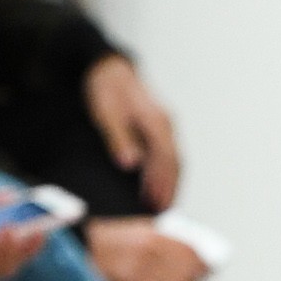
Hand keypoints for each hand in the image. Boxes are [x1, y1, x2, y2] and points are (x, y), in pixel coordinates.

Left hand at [83, 53, 180, 207]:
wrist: (108, 68)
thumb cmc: (106, 89)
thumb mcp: (107, 113)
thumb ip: (119, 139)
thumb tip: (131, 164)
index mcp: (156, 121)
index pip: (166, 160)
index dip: (163, 184)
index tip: (158, 205)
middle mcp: (166, 124)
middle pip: (175, 162)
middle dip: (170, 188)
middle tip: (162, 212)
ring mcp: (164, 125)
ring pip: (173, 159)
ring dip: (169, 182)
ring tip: (161, 204)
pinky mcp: (159, 127)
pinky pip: (167, 154)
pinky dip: (165, 172)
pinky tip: (157, 184)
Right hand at [84, 215, 205, 280]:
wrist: (79, 251)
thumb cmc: (106, 239)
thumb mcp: (136, 228)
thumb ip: (160, 236)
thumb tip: (186, 246)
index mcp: (150, 238)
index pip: (187, 252)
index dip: (201, 260)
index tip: (207, 262)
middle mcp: (147, 257)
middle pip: (185, 271)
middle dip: (198, 275)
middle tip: (205, 275)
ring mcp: (139, 275)